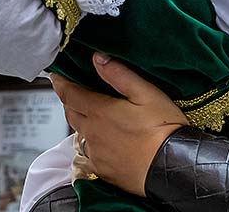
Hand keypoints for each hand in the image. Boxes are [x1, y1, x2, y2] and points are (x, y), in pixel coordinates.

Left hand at [50, 54, 187, 195]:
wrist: (172, 168)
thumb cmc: (163, 128)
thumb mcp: (146, 93)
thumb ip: (119, 74)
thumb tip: (97, 58)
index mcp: (100, 112)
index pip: (69, 94)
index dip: (61, 83)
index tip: (56, 76)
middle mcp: (92, 133)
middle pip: (71, 113)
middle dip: (70, 100)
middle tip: (75, 91)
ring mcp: (96, 154)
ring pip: (79, 133)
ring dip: (81, 122)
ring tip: (92, 114)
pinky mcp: (103, 170)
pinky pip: (88, 154)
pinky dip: (91, 144)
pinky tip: (103, 141)